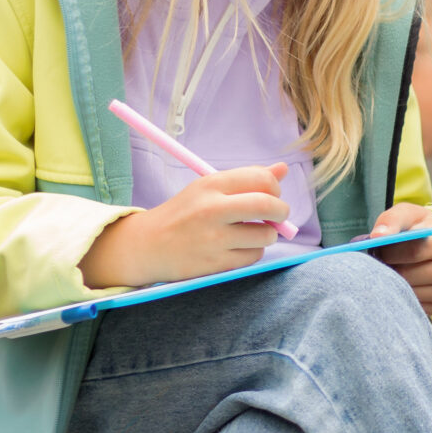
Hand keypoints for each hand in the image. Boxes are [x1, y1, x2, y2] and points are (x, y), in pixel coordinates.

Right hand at [80, 165, 289, 287]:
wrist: (148, 245)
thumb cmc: (184, 213)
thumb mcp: (209, 188)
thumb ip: (247, 178)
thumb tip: (283, 169)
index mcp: (211, 184)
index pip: (261, 179)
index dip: (275, 188)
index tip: (272, 194)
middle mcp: (212, 209)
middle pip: (268, 205)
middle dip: (282, 211)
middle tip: (278, 215)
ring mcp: (214, 238)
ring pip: (266, 235)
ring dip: (268, 234)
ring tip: (253, 233)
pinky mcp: (215, 263)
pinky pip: (253, 256)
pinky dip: (253, 251)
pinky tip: (238, 247)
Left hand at [369, 202, 431, 315]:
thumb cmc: (415, 227)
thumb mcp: (406, 214)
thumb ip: (391, 220)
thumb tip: (377, 236)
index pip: (413, 252)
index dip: (389, 252)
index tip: (379, 248)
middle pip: (407, 275)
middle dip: (387, 268)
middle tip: (380, 261)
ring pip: (407, 292)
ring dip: (391, 282)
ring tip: (392, 269)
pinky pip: (410, 305)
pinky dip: (399, 295)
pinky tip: (400, 282)